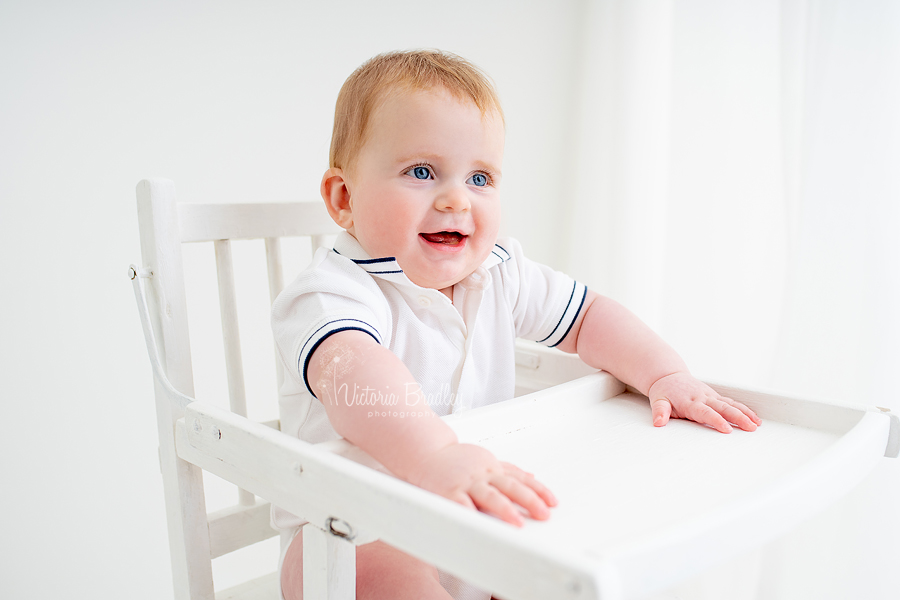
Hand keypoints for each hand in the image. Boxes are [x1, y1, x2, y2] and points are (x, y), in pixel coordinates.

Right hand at [405, 443, 556, 525]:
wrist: (425, 453)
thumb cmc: (455, 460)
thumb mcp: (485, 460)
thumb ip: (508, 470)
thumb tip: (532, 476)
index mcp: (493, 468)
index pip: (520, 479)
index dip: (538, 490)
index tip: (553, 503)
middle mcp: (482, 474)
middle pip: (510, 486)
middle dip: (529, 500)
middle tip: (544, 514)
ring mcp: (466, 483)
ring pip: (489, 495)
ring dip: (505, 509)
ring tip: (518, 523)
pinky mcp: (448, 493)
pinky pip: (462, 505)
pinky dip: (472, 515)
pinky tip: (481, 525)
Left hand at [648, 372, 761, 432]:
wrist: (668, 376)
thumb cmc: (664, 391)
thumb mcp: (657, 401)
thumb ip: (659, 411)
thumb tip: (658, 422)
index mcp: (690, 402)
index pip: (706, 412)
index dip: (717, 420)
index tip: (728, 429)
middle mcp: (703, 398)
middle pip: (723, 408)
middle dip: (738, 418)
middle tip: (751, 428)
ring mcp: (710, 396)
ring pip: (731, 404)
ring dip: (745, 413)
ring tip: (757, 424)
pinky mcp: (715, 396)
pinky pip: (731, 402)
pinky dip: (744, 409)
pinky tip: (754, 418)